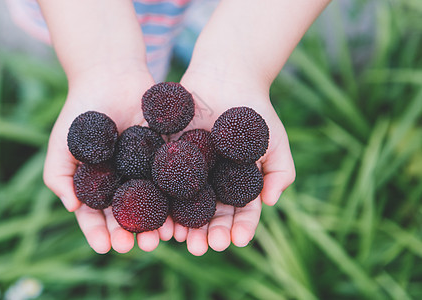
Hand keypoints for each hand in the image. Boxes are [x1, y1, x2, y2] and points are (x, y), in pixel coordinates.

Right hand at [43, 65, 173, 253]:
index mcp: (98, 185)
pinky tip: (180, 210)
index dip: (99, 233)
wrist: (110, 75)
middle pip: (127, 216)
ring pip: (153, 204)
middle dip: (130, 234)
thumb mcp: (61, 144)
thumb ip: (59, 176)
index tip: (104, 247)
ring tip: (159, 237)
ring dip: (156, 223)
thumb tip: (72, 209)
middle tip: (135, 247)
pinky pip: (174, 180)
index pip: (97, 216)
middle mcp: (124, 182)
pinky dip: (176, 197)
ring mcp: (147, 171)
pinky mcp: (168, 155)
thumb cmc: (80, 110)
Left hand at [172, 67, 295, 255]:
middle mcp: (210, 184)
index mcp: (236, 186)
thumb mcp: (274, 140)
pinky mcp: (165, 157)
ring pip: (182, 204)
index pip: (239, 213)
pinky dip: (156, 196)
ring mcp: (187, 172)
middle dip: (205, 234)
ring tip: (176, 238)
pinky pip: (160, 179)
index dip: (238, 228)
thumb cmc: (256, 109)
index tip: (236, 241)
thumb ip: (279, 171)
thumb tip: (271, 201)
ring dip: (179, 224)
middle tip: (200, 248)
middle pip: (208, 215)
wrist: (226, 77)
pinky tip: (155, 210)